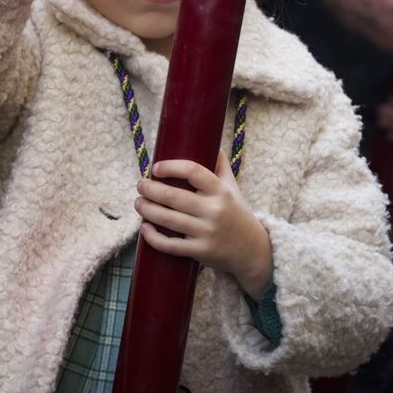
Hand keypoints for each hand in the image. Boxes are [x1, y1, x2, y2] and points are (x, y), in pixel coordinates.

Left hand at [134, 153, 272, 298]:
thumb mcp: (232, 187)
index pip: (193, 171)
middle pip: (173, 196)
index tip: (156, 168)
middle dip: (150, 189)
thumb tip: (211, 141)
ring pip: (168, 219)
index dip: (171, 167)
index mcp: (220, 191)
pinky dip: (153, 237)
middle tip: (140, 185)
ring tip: (138, 203)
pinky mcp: (201, 252)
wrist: (253, 250)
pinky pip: (171, 245)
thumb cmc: (238, 213)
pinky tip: (144, 228)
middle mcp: (214, 210)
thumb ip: (220, 165)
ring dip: (147, 210)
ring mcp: (207, 232)